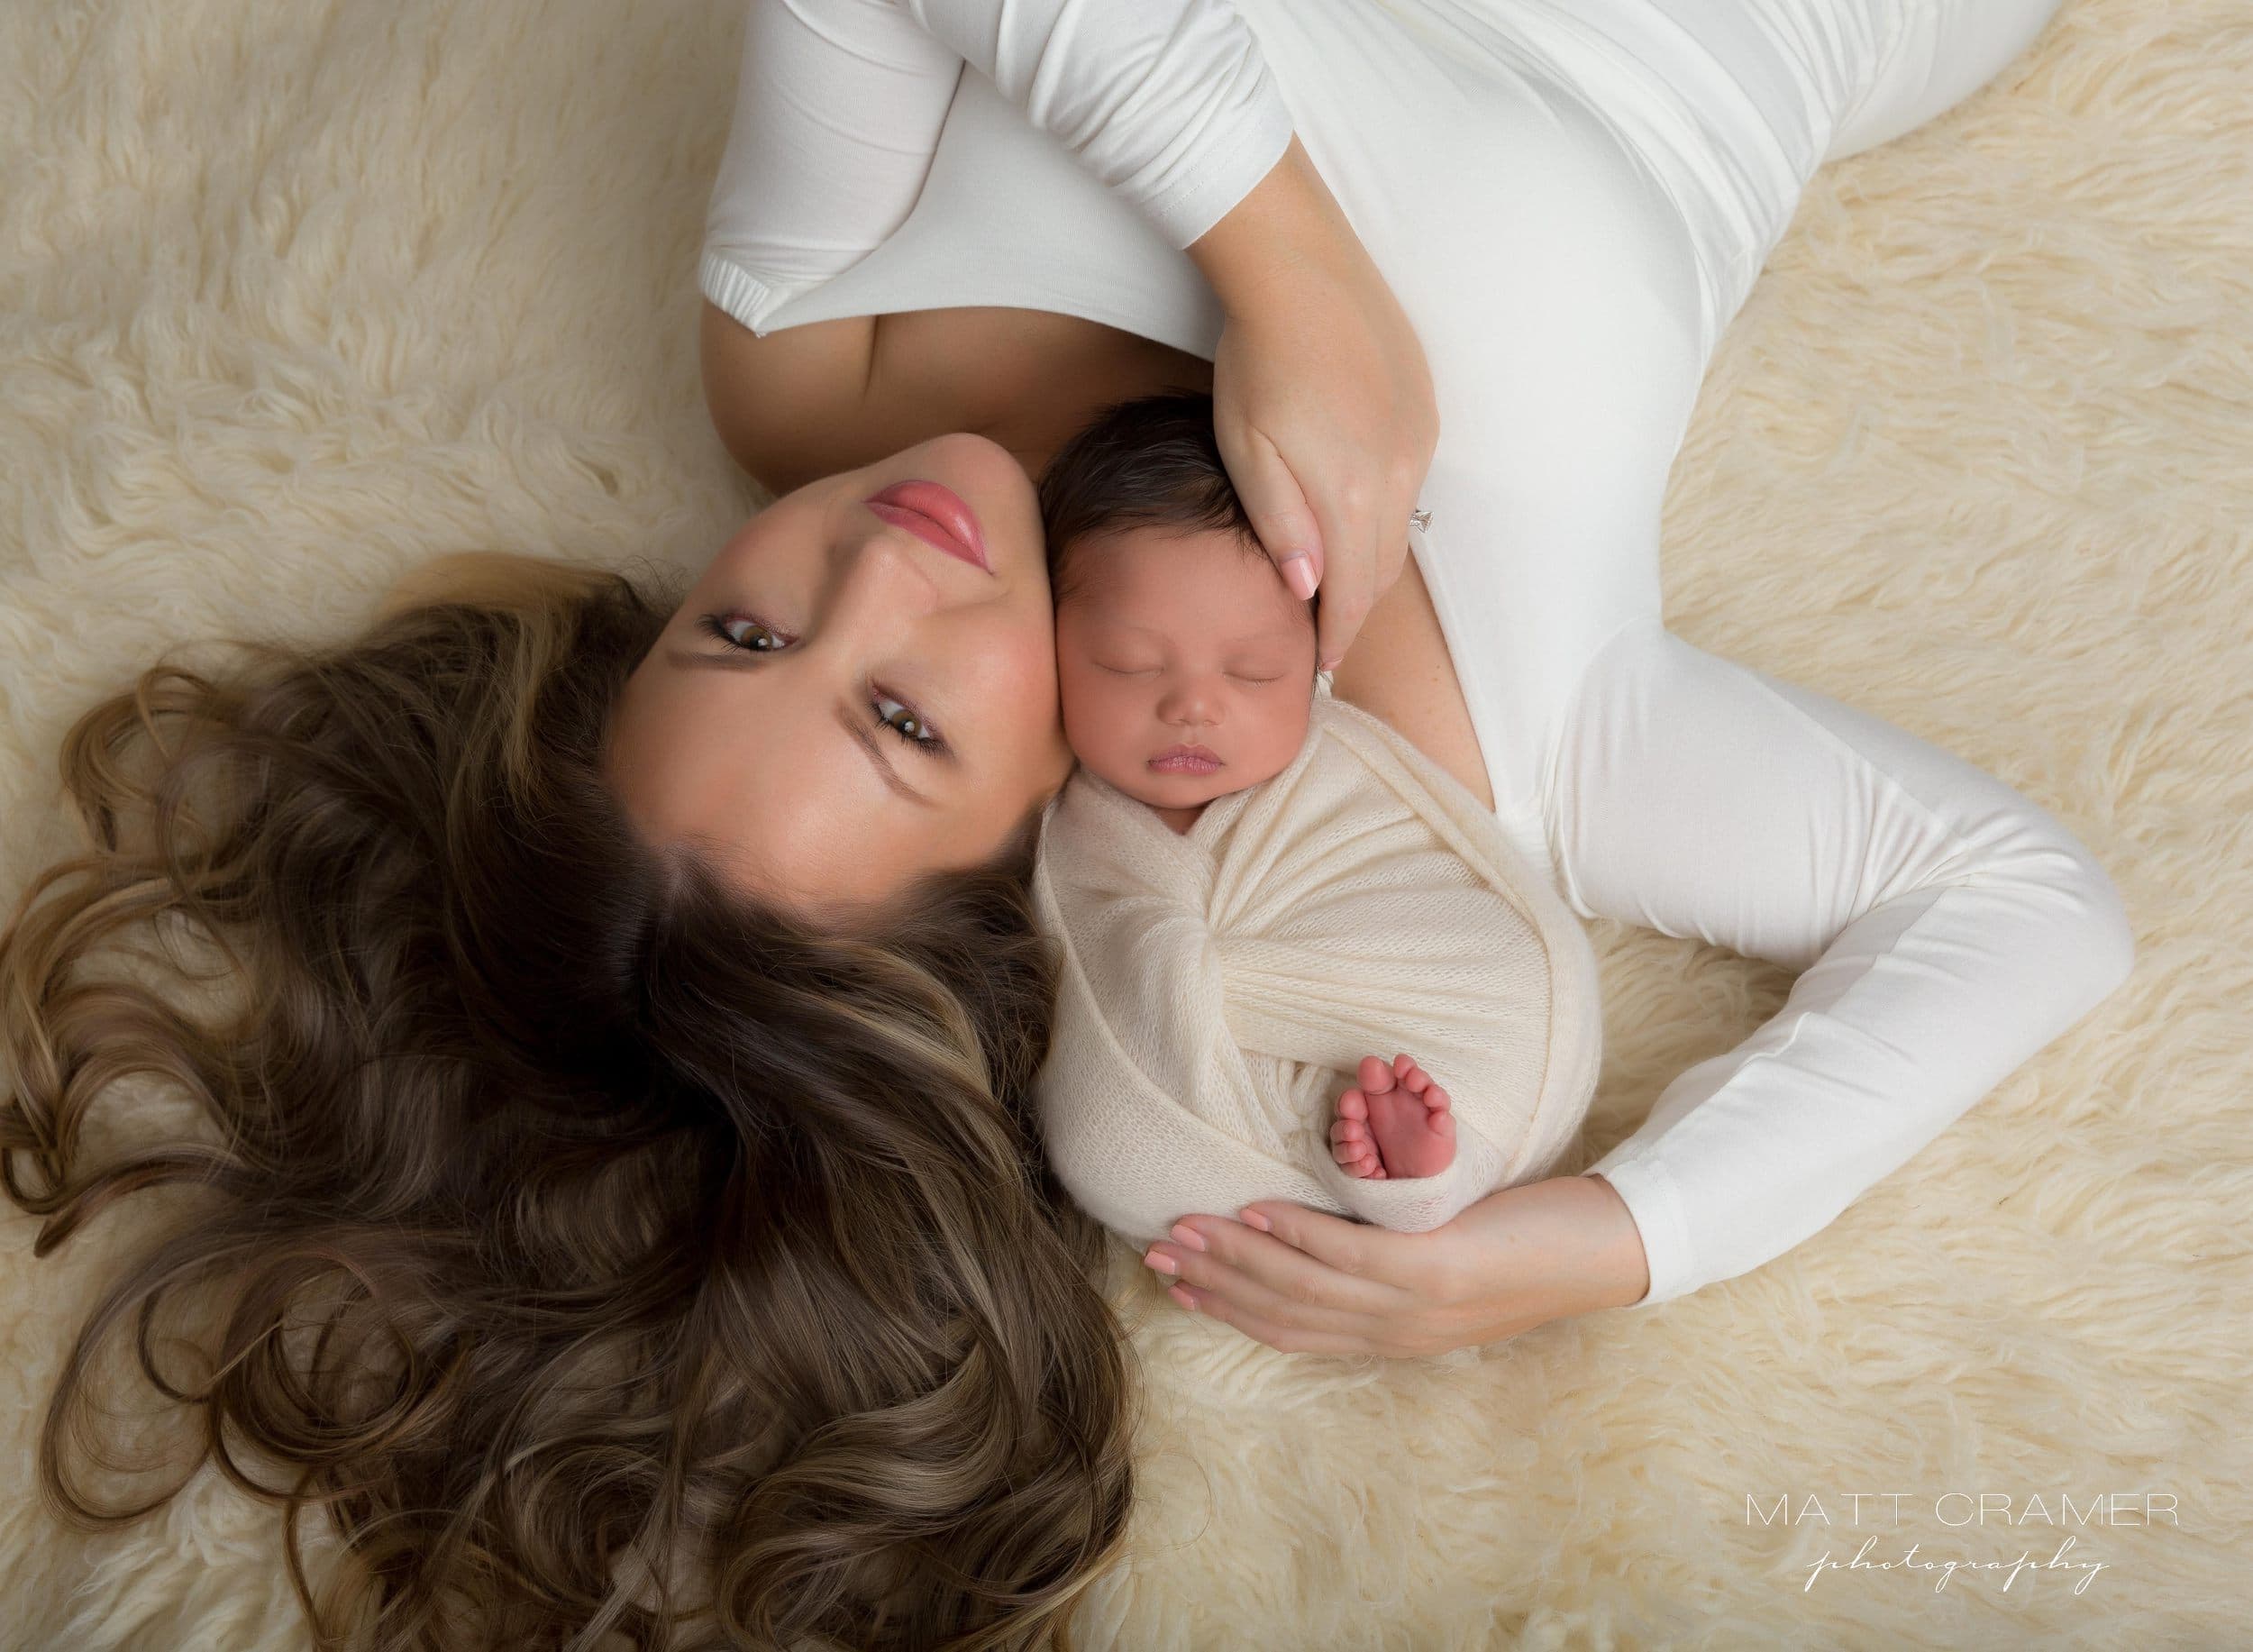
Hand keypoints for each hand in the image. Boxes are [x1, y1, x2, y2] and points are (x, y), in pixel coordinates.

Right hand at [1138, 1173, 1652, 1356]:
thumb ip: (1389, 1262)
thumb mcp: (1445, 1265)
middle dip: (1212, 1282)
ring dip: (1234, 1257)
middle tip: (1153, 1254)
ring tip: (1184, 1230)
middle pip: (1282, 1313)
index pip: (1291, 1330)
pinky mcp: (1434, 1271)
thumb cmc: (1530, 1246)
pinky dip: (1294, 1234)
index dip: (1228, 1307)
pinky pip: (1347, 1253)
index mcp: (1393, 1338)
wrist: (1609, 1253)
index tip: (1177, 1283)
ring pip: (1301, 1287)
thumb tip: (1329, 1229)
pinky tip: (1255, 1208)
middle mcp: (1394, 1333)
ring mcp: (1412, 1307)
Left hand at [1188, 137, 1437, 672]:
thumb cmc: (1258, 359)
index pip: (1353, 594)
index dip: (1337, 637)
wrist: (1299, 267)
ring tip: (1340, 584)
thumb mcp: (1246, 450)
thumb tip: (1308, 592)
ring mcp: (1418, 438)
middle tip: (1327, 639)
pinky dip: (1384, 511)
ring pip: (1400, 526)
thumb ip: (1280, 524)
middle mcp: (1399, 473)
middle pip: (1383, 569)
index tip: (1321, 666)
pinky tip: (1357, 510)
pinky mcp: (1424, 407)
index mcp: (1352, 494)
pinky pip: (1409, 481)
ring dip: (1372, 562)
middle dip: (1356, 610)